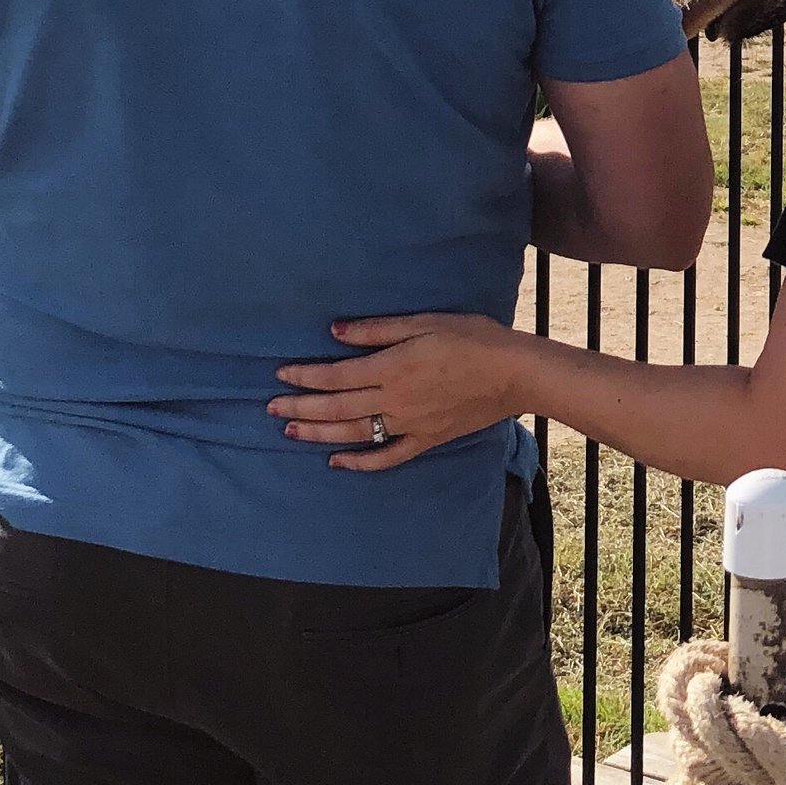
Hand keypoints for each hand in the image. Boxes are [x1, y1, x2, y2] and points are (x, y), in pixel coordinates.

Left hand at [271, 314, 529, 471]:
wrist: (514, 373)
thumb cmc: (473, 338)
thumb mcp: (425, 322)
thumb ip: (378, 330)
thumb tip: (335, 332)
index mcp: (391, 368)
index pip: (335, 375)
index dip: (304, 376)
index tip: (281, 374)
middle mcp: (393, 401)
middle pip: (336, 408)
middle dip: (300, 408)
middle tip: (271, 408)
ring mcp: (409, 424)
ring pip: (353, 434)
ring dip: (318, 434)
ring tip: (290, 431)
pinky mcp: (426, 439)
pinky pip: (387, 456)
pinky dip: (360, 462)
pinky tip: (337, 462)